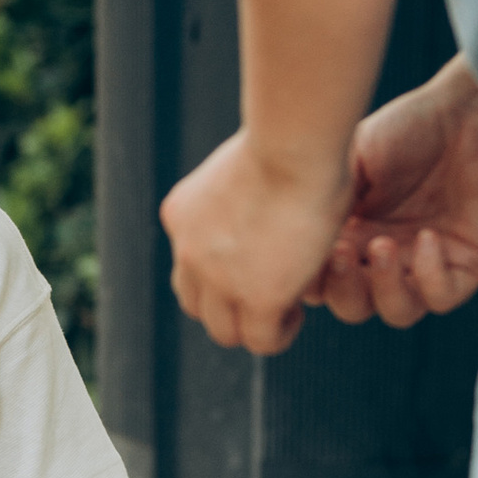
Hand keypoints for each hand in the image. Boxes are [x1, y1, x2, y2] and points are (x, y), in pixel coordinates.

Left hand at [160, 134, 352, 357]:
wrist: (294, 142)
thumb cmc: (289, 136)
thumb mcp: (246, 163)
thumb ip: (242, 188)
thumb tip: (265, 184)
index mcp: (181, 216)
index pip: (189, 265)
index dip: (220, 274)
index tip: (256, 263)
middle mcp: (189, 250)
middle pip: (194, 305)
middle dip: (228, 308)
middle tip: (266, 295)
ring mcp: (217, 278)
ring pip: (224, 331)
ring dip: (252, 326)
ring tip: (284, 311)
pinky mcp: (256, 298)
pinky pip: (262, 340)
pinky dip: (280, 333)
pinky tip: (296, 313)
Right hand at [315, 60, 477, 326]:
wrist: (462, 109)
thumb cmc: (404, 128)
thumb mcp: (350, 161)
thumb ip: (324, 204)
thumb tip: (297, 245)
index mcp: (349, 235)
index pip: (320, 283)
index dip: (310, 280)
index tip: (304, 256)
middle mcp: (384, 256)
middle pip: (354, 306)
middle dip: (343, 289)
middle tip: (341, 252)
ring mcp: (425, 264)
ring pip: (398, 311)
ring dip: (384, 289)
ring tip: (383, 246)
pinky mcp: (466, 263)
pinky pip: (443, 297)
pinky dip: (430, 277)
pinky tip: (427, 239)